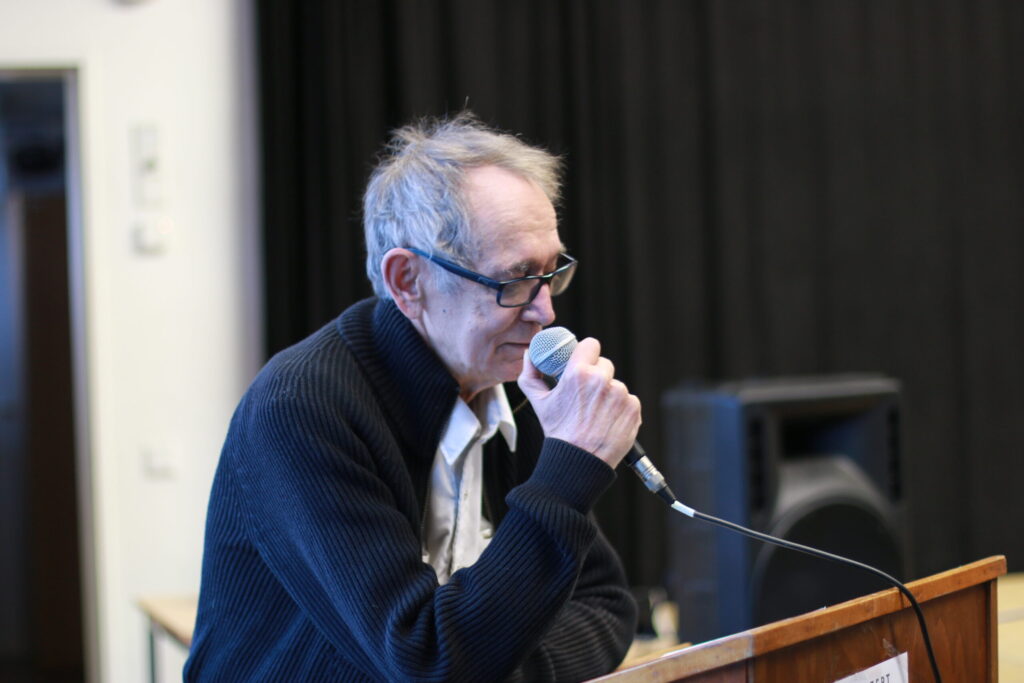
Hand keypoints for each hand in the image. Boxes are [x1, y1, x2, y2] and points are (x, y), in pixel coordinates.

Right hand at [518, 337, 641, 468]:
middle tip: (588, 395)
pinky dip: (621, 408)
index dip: (587, 353)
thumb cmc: (558, 432)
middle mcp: (601, 381)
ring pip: (616, 385)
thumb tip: (529, 354)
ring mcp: (620, 394)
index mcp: (578, 374)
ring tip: (597, 414)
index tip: (585, 362)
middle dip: (597, 375)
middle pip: (605, 364)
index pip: (591, 345)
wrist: (579, 461)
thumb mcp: (538, 402)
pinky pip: (629, 400)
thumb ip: (531, 374)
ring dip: (609, 394)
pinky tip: (608, 421)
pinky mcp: (633, 408)